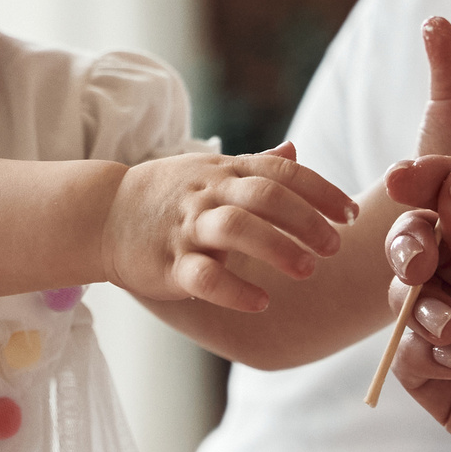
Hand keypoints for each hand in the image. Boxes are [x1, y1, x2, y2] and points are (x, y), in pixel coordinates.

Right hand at [103, 150, 357, 311]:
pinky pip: (204, 276)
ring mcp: (187, 228)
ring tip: (308, 270)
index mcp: (224, 172)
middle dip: (306, 220)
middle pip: (265, 196)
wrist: (100, 214)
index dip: (321, 191)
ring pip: (236, 228)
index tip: (350, 214)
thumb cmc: (164, 195)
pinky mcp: (168, 263)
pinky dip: (235, 290)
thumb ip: (254, 163)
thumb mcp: (208, 172)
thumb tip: (296, 149)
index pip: (282, 172)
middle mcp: (209, 194)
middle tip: (334, 247)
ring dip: (277, 248)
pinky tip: (260, 302)